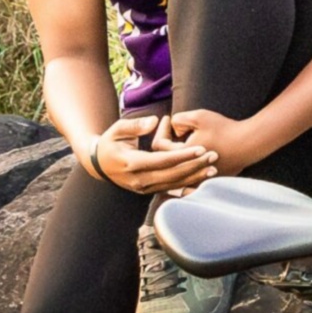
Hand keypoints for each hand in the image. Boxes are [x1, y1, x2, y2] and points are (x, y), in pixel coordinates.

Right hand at [88, 114, 216, 196]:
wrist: (98, 164)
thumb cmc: (110, 142)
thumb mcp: (117, 129)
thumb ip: (135, 125)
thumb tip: (155, 121)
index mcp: (131, 163)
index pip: (162, 160)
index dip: (183, 155)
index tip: (201, 148)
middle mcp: (138, 179)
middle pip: (172, 174)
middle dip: (195, 166)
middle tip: (214, 157)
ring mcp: (143, 188)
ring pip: (173, 184)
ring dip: (194, 177)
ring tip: (213, 168)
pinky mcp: (148, 192)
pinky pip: (171, 189)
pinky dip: (187, 185)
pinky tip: (202, 179)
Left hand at [163, 108, 266, 186]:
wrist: (249, 144)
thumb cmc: (224, 129)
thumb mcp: (199, 116)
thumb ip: (179, 119)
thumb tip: (173, 128)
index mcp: (180, 157)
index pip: (159, 145)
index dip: (161, 129)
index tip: (168, 118)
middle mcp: (186, 171)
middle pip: (166, 158)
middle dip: (168, 140)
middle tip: (175, 126)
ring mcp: (198, 178)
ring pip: (177, 169)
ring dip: (176, 154)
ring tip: (184, 138)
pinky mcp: (208, 181)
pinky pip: (191, 175)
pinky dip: (188, 165)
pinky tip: (195, 152)